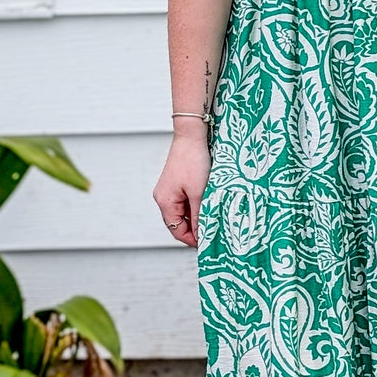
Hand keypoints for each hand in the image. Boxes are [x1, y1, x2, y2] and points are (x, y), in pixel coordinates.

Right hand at [153, 133, 210, 248]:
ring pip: (182, 212)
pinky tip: (207, 202)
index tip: (209, 241)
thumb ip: (199, 216)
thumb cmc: (193, 161)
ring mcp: (168, 190)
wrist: (191, 135)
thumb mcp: (199, 193)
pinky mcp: (175, 183)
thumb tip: (201, 235)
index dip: (193, 239)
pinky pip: (184, 201)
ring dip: (196, 216)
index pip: (176, 230)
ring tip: (213, 214)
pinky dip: (195, 205)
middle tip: (214, 229)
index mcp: (165, 202)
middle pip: (178, 223)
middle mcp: (163, 197)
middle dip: (195, 228)